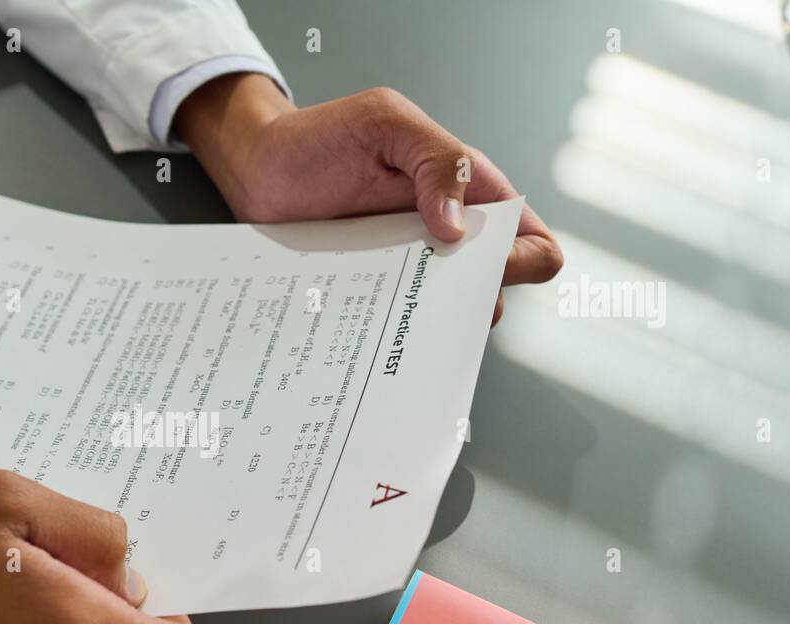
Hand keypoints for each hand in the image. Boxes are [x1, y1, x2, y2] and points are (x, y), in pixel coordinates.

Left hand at [176, 74, 562, 323]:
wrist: (258, 167)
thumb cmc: (322, 135)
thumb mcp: (386, 123)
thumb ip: (436, 161)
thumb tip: (459, 229)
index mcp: (469, 193)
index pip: (532, 242)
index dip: (520, 263)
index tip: (474, 268)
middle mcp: (446, 238)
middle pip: (492, 294)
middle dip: (468, 304)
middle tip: (418, 292)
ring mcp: (408, 271)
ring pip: (443, 320)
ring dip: (424, 325)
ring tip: (384, 309)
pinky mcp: (371, 294)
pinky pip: (394, 328)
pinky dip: (386, 333)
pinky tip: (359, 325)